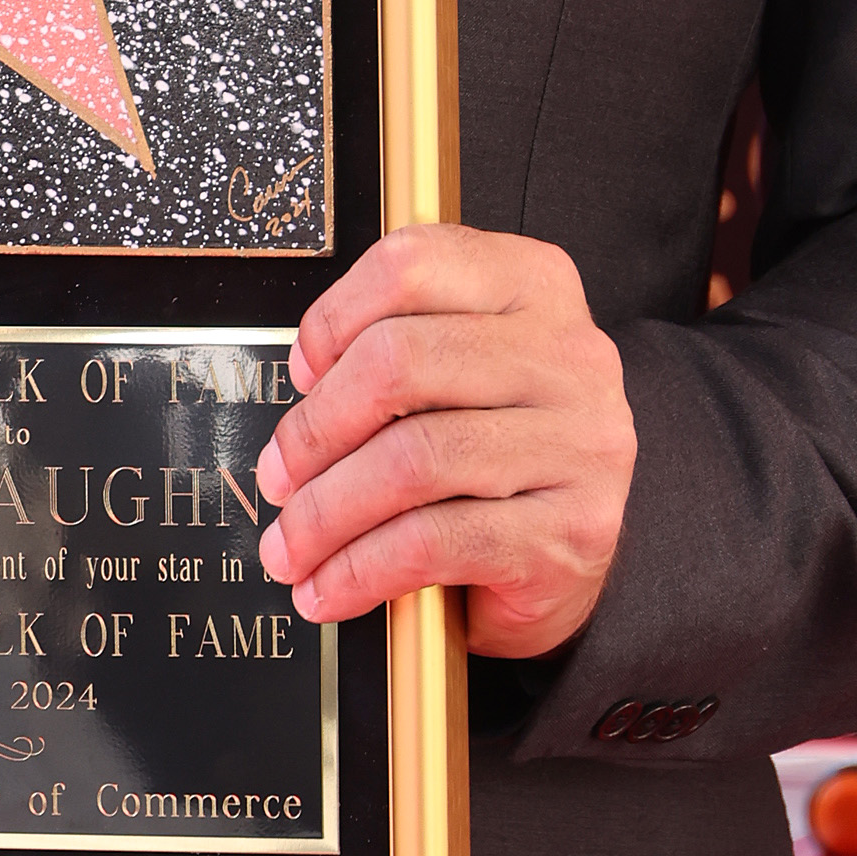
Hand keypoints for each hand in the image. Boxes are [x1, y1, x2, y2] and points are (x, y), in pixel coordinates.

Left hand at [253, 223, 634, 658]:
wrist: (572, 552)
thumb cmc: (499, 452)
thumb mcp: (460, 374)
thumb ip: (394, 352)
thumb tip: (305, 389)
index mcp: (533, 285)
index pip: (409, 267)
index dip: (332, 320)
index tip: (300, 375)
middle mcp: (568, 355)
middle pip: (401, 363)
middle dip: (316, 429)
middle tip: (277, 476)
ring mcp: (579, 444)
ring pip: (413, 461)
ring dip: (327, 513)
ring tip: (289, 546)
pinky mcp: (571, 532)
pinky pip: (436, 544)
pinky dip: (363, 569)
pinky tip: (330, 588)